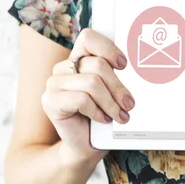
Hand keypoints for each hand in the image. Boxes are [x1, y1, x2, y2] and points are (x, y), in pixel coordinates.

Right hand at [41, 28, 134, 165]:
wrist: (86, 146)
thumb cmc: (102, 116)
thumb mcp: (111, 92)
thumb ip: (115, 75)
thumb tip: (135, 67)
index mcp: (78, 59)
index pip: (88, 37)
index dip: (108, 48)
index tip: (123, 65)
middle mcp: (64, 68)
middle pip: (97, 65)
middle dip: (118, 87)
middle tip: (129, 104)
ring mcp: (54, 83)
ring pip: (91, 83)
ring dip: (110, 103)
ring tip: (119, 115)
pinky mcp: (49, 101)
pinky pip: (81, 99)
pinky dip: (97, 111)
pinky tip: (102, 119)